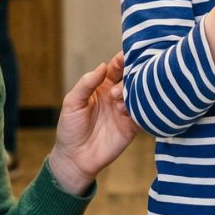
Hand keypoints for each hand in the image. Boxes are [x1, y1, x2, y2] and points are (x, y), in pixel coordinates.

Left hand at [49, 53, 136, 194]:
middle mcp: (117, 96)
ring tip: (119, 100)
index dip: (122, 60)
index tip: (127, 54)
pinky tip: (131, 110)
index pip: (116, 68)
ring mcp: (126, 111)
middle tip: (120, 86)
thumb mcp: (72, 103)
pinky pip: (144, 113)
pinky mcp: (133, 126)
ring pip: (140, 94)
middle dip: (131, 76)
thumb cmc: (70, 129)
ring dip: (134, 92)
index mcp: (102, 87)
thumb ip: (86, 84)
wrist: (74, 159)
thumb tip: (102, 66)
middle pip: (131, 78)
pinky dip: (142, 108)